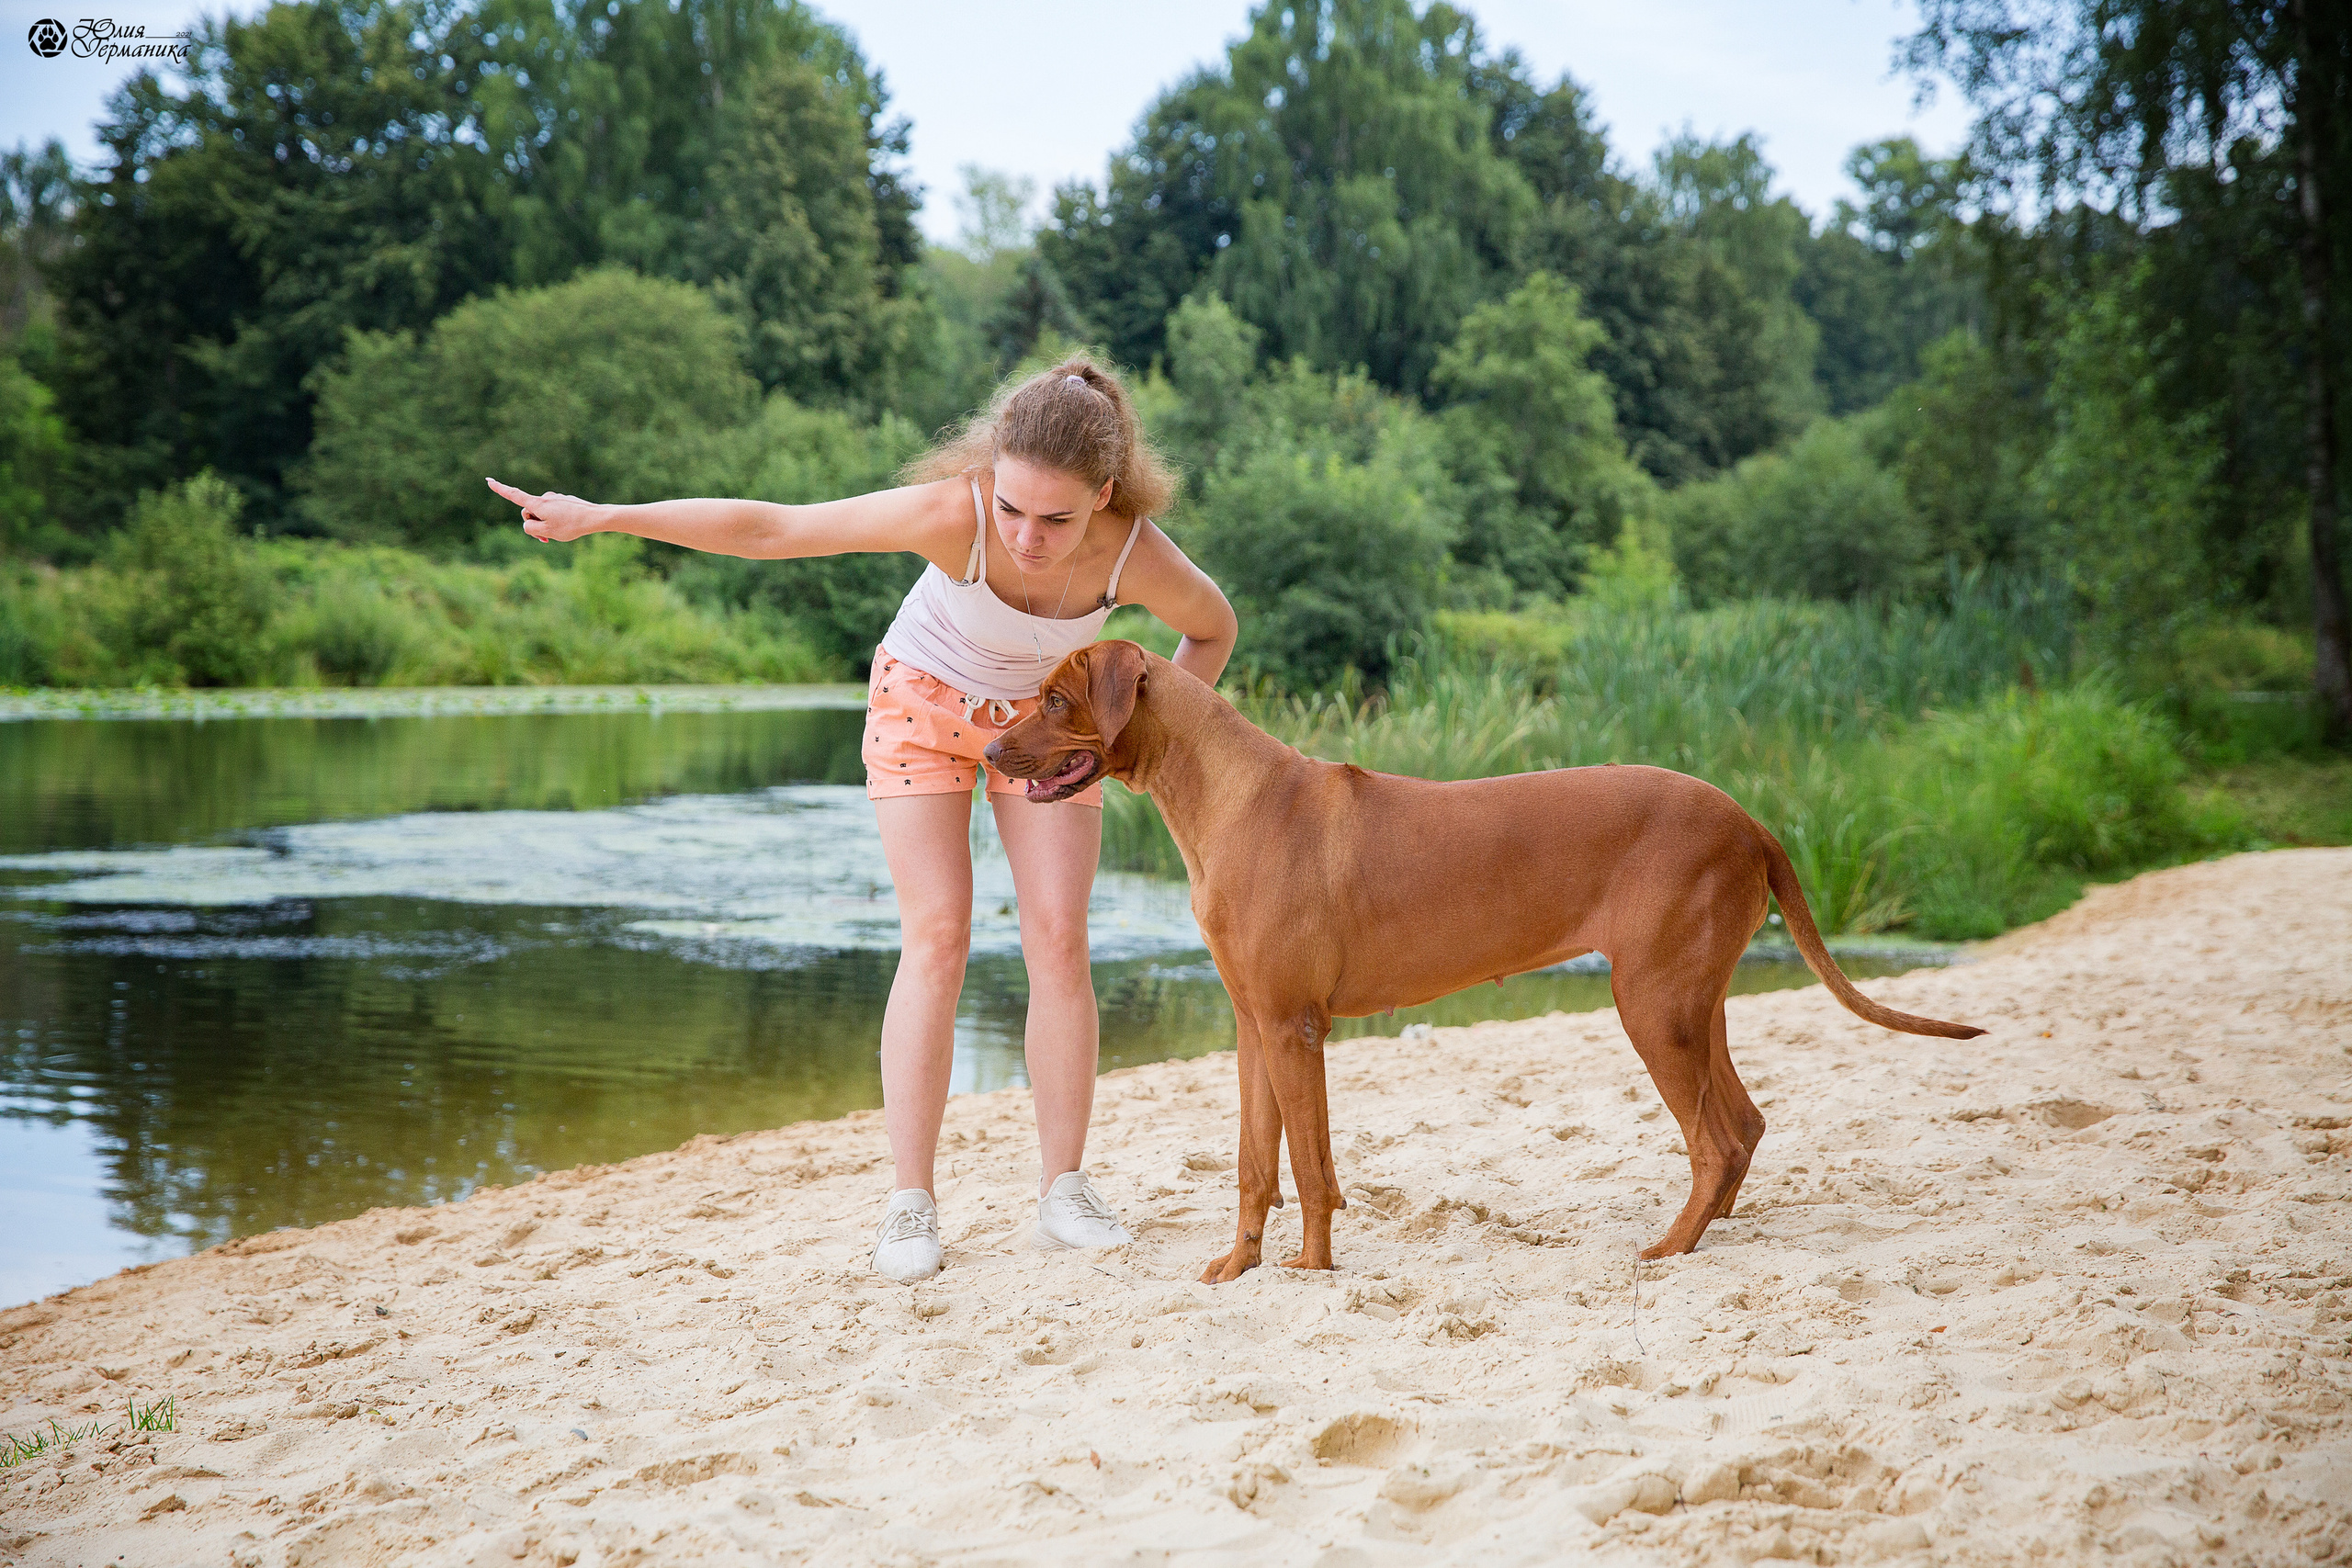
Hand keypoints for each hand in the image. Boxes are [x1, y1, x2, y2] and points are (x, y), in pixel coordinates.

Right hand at [486, 478, 600, 542]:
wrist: (594, 517)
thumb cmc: (570, 526)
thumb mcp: (546, 532)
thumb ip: (530, 528)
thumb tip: (529, 522)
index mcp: (537, 504)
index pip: (514, 495)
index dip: (500, 489)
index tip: (488, 480)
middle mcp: (545, 498)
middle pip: (529, 512)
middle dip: (533, 525)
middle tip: (545, 538)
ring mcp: (555, 499)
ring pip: (542, 514)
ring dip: (546, 525)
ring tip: (559, 533)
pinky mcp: (564, 501)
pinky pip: (554, 512)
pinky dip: (555, 521)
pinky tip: (568, 525)